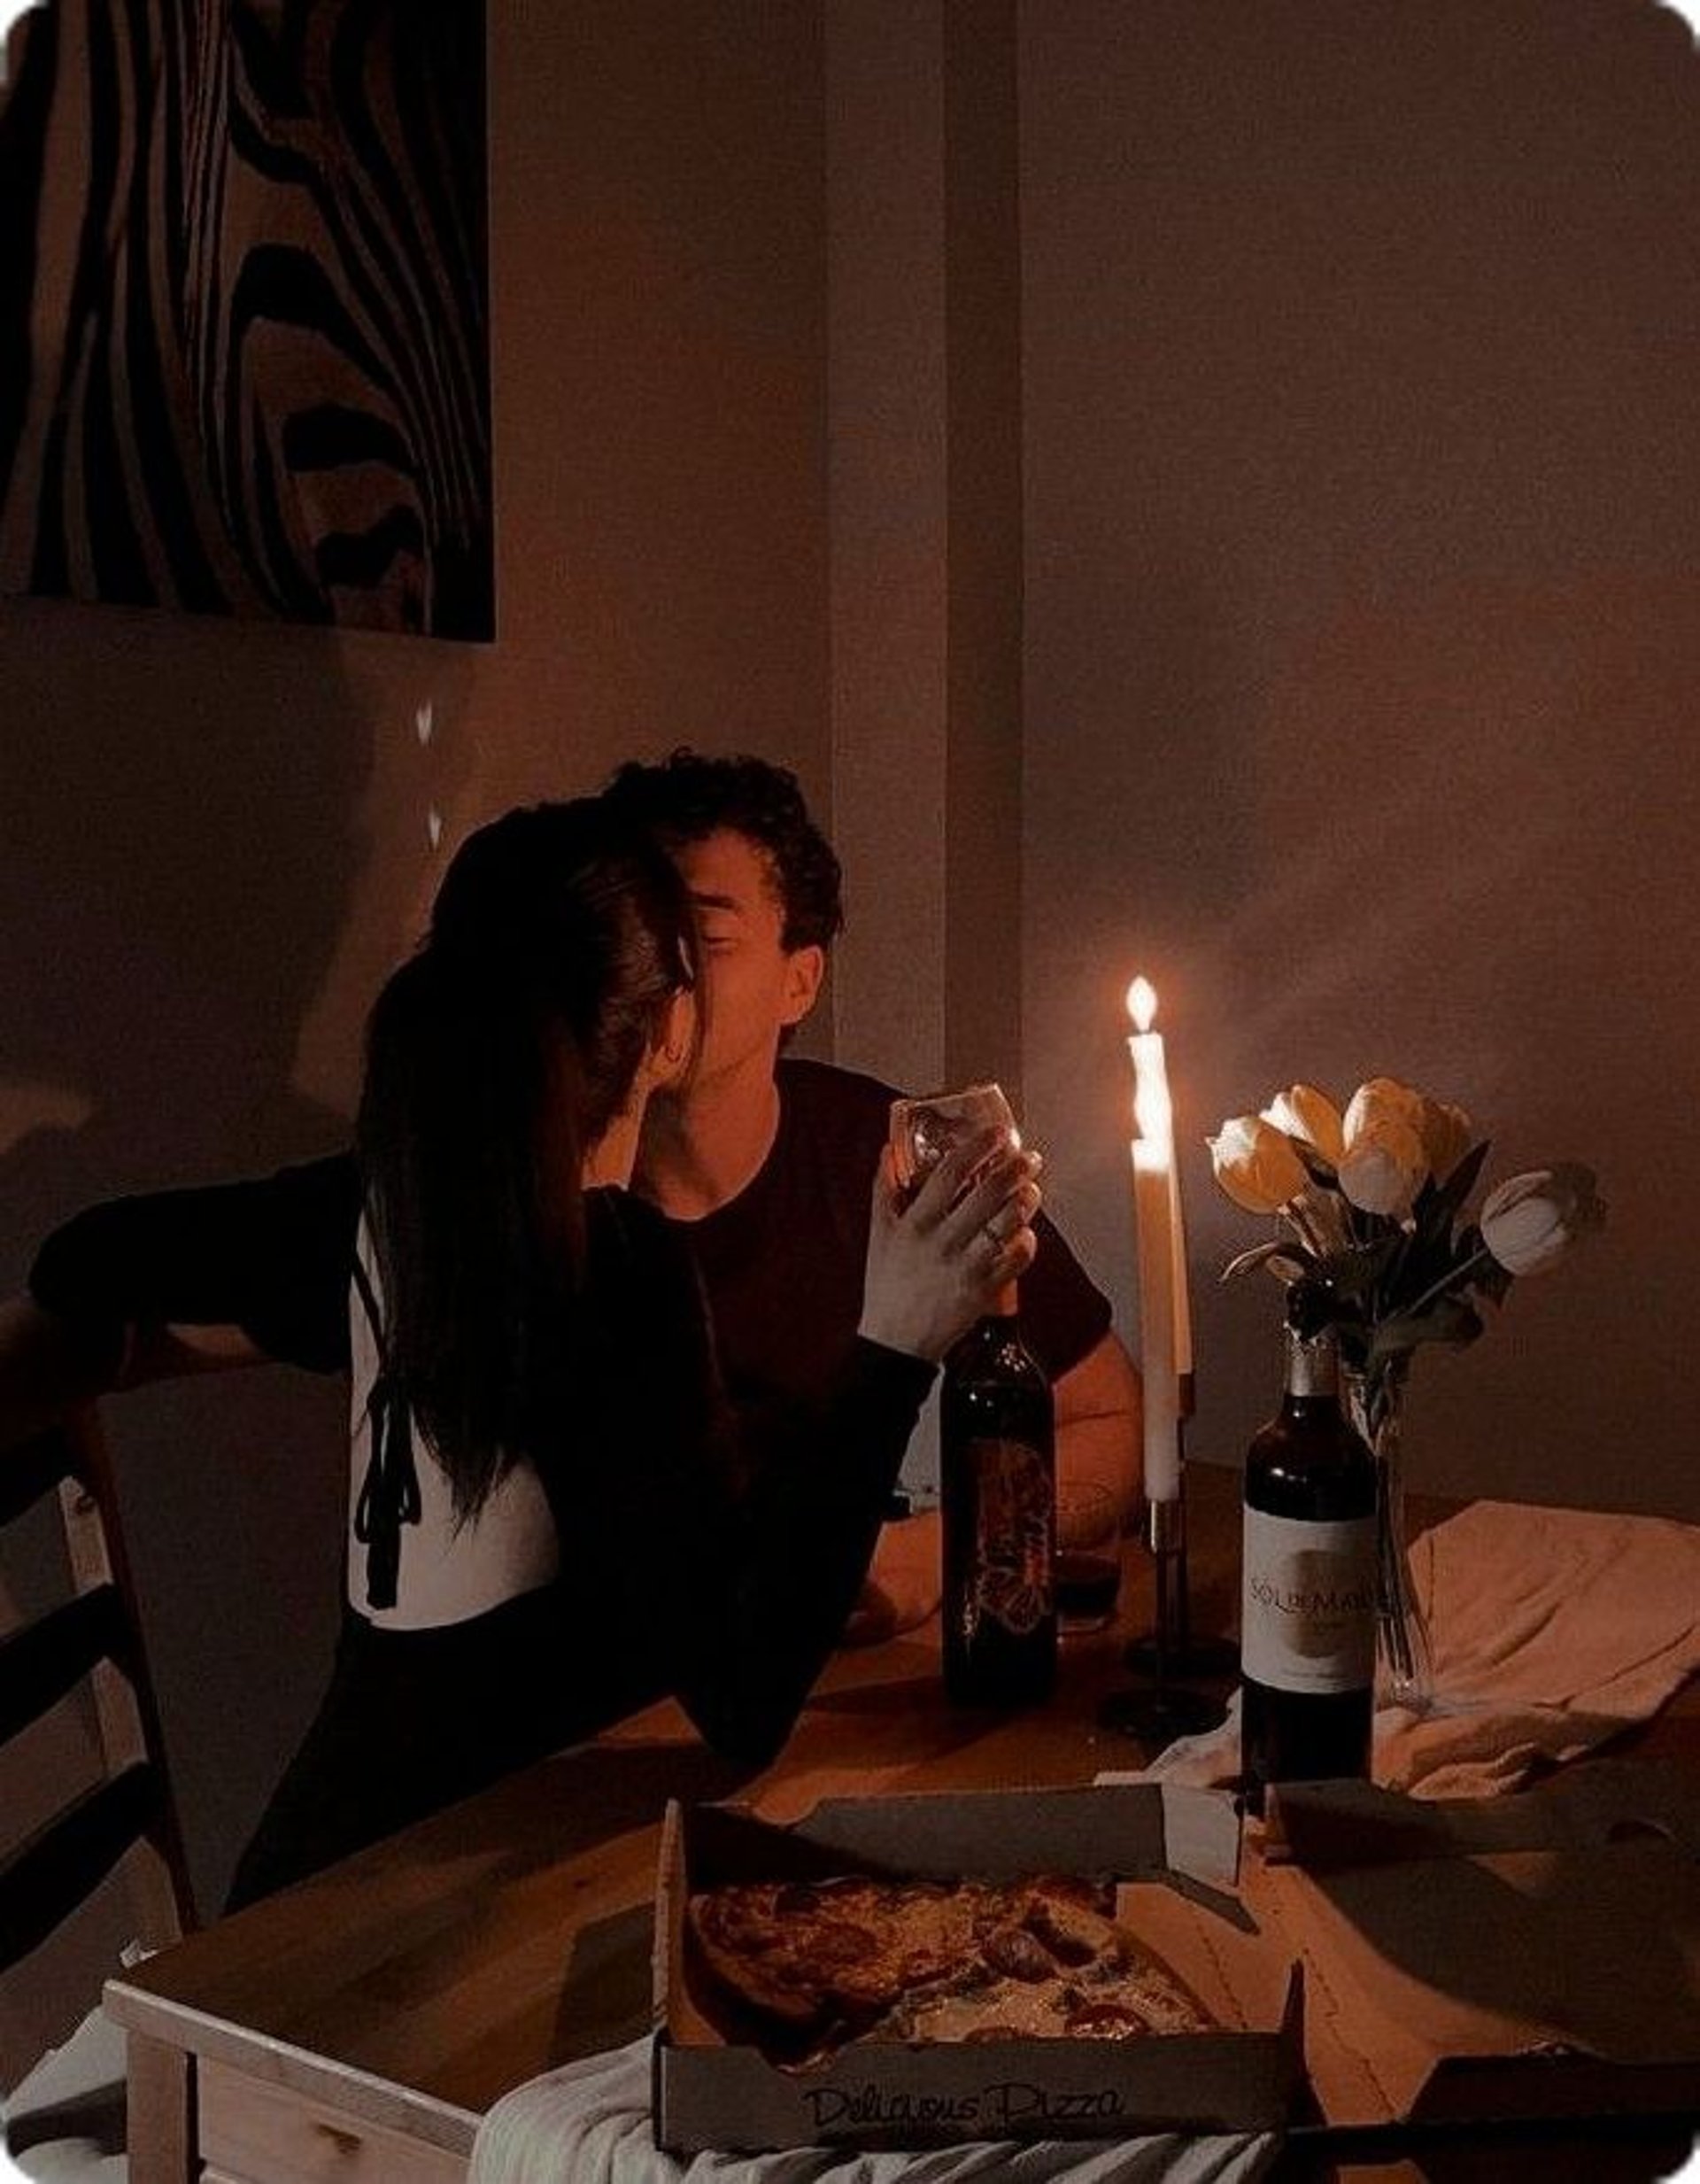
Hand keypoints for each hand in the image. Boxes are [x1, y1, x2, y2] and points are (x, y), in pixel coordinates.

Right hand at [858, 1125, 1040, 1361]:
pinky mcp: (983, 1292)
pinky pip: (1016, 1260)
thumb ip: (884, 1188)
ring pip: (1007, 1224)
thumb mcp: (879, 1234)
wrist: (895, 1340)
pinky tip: (1026, 1232)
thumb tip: (888, 1149)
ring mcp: (965, 1268)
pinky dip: (1027, 1242)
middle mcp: (942, 1243)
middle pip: (987, 1194)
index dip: (977, 1148)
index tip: (996, 1133)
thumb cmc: (887, 1283)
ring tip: (1032, 1189)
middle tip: (1029, 1157)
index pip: (950, 1173)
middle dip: (1014, 1169)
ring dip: (1026, 1201)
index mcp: (915, 1224)